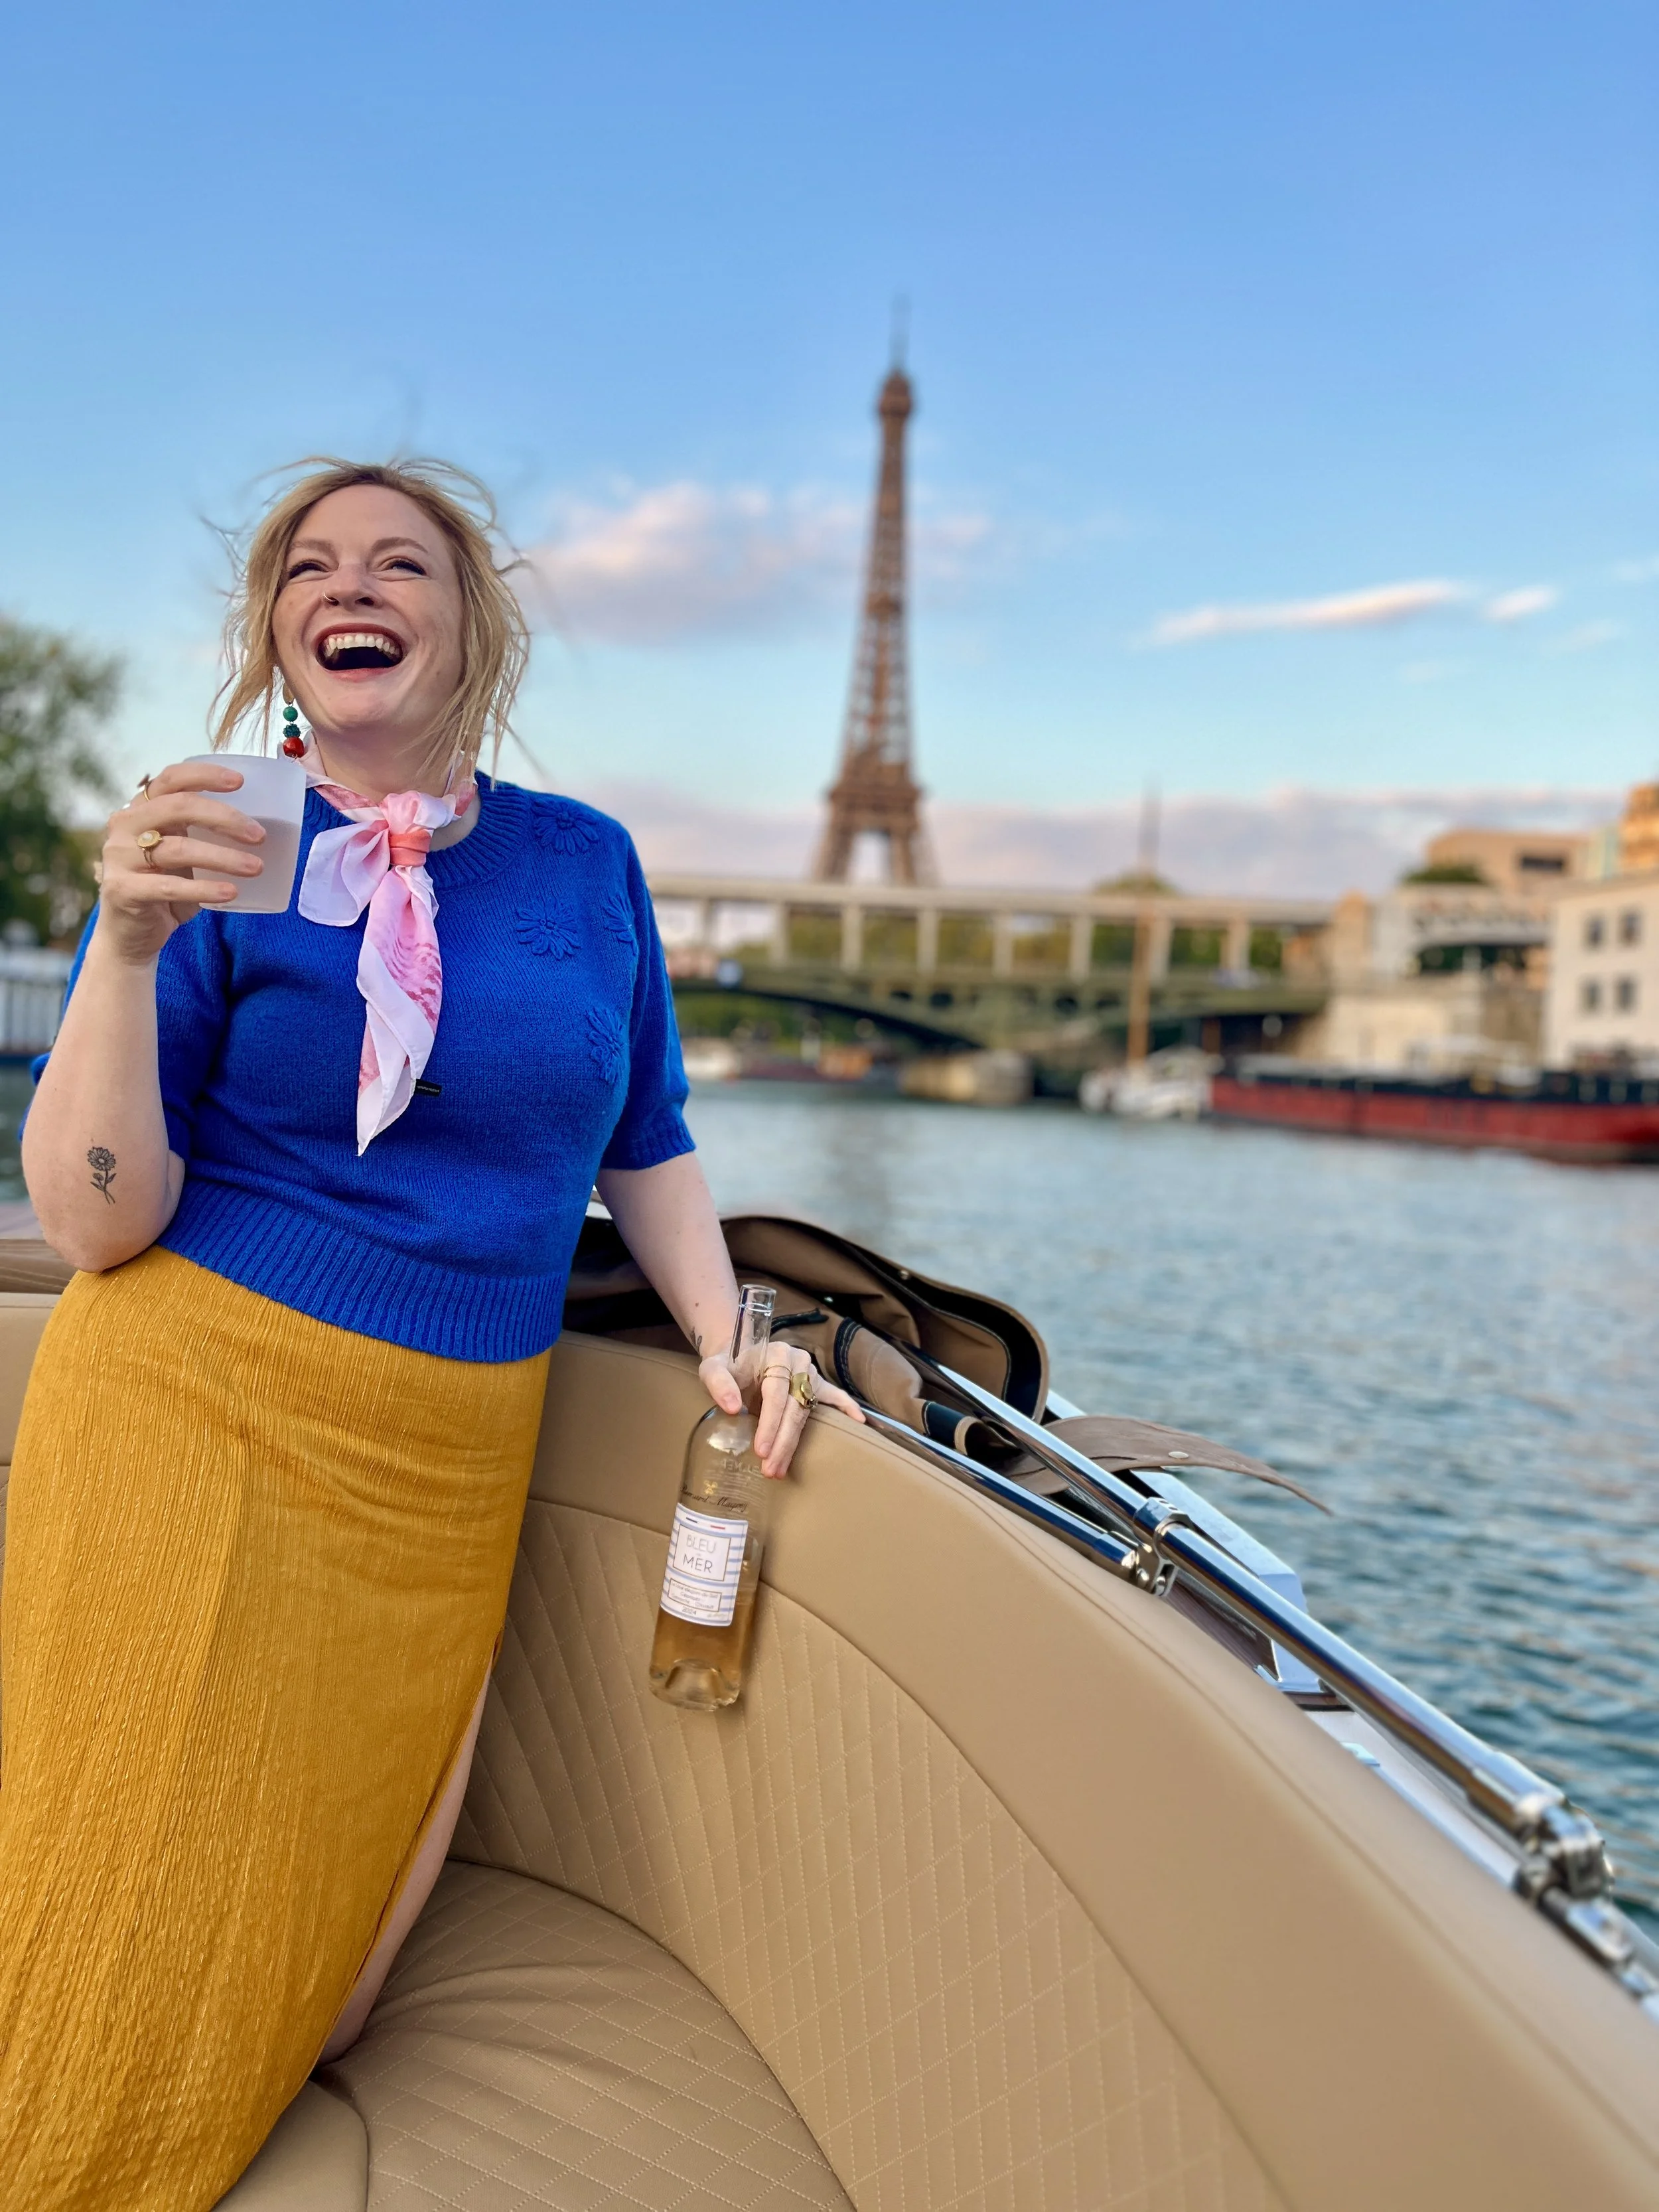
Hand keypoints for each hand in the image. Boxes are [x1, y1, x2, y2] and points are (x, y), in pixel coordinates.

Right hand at [92, 762, 266, 965]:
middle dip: (224, 817)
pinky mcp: (123, 890)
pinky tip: (231, 893)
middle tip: (259, 835)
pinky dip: (204, 889)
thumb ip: (203, 836)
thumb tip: (259, 830)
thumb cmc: (164, 888)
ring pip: (179, 849)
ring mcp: (120, 857)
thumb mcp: (182, 854)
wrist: (130, 935)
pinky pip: (170, 887)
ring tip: (256, 868)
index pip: (171, 779)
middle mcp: (125, 826)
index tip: (240, 782)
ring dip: (224, 857)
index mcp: (141, 809)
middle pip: (178, 808)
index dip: (204, 776)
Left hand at [698, 1341, 864, 1478]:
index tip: (762, 1450)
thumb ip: (719, 1383)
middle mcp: (798, 1362)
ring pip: (807, 1410)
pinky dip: (847, 1408)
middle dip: (783, 1441)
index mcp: (776, 1355)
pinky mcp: (816, 1383)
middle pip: (794, 1407)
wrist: (738, 1353)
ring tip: (781, 1468)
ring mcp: (810, 1373)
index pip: (776, 1394)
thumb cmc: (727, 1363)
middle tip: (771, 1469)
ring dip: (795, 1442)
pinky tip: (858, 1422)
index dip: (770, 1424)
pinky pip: (836, 1396)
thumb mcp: (713, 1368)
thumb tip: (731, 1408)